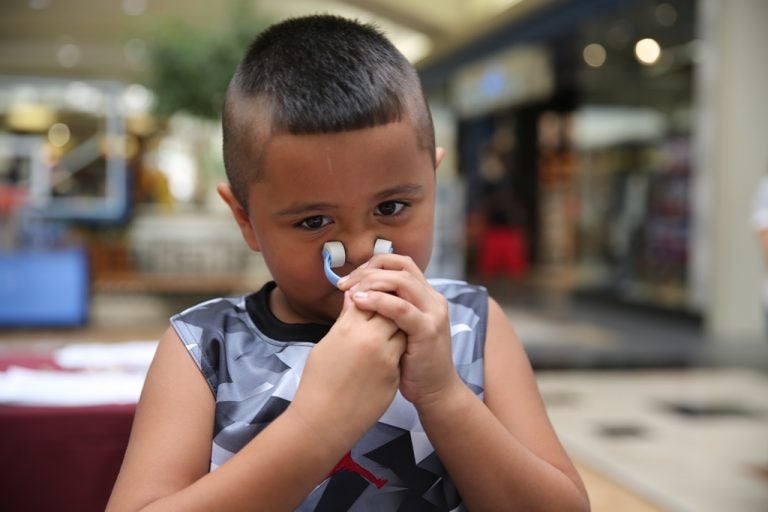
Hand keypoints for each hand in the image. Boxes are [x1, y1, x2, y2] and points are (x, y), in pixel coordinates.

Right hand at [290, 291, 405, 452]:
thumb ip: (345, 320)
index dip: (370, 294)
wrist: (324, 423)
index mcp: (348, 329)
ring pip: (401, 330)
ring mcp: (386, 359)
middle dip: (388, 307)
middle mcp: (370, 340)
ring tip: (386, 331)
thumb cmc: (317, 384)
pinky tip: (385, 354)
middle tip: (384, 309)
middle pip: (390, 309)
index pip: (368, 297)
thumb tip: (353, 298)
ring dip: (396, 326)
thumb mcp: (325, 346)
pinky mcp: (394, 376)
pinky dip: (396, 349)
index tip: (369, 297)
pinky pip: (400, 353)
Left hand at [338, 255, 463, 409]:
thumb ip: (379, 310)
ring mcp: (433, 314)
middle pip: (401, 266)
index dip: (374, 264)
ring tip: (350, 291)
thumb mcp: (394, 331)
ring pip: (402, 282)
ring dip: (371, 282)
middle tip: (344, 283)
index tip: (351, 277)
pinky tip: (359, 303)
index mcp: (426, 296)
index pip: (401, 263)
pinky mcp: (428, 331)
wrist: (436, 392)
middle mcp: (433, 300)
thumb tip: (349, 293)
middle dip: (368, 271)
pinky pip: (401, 308)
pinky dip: (378, 301)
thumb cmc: (411, 363)